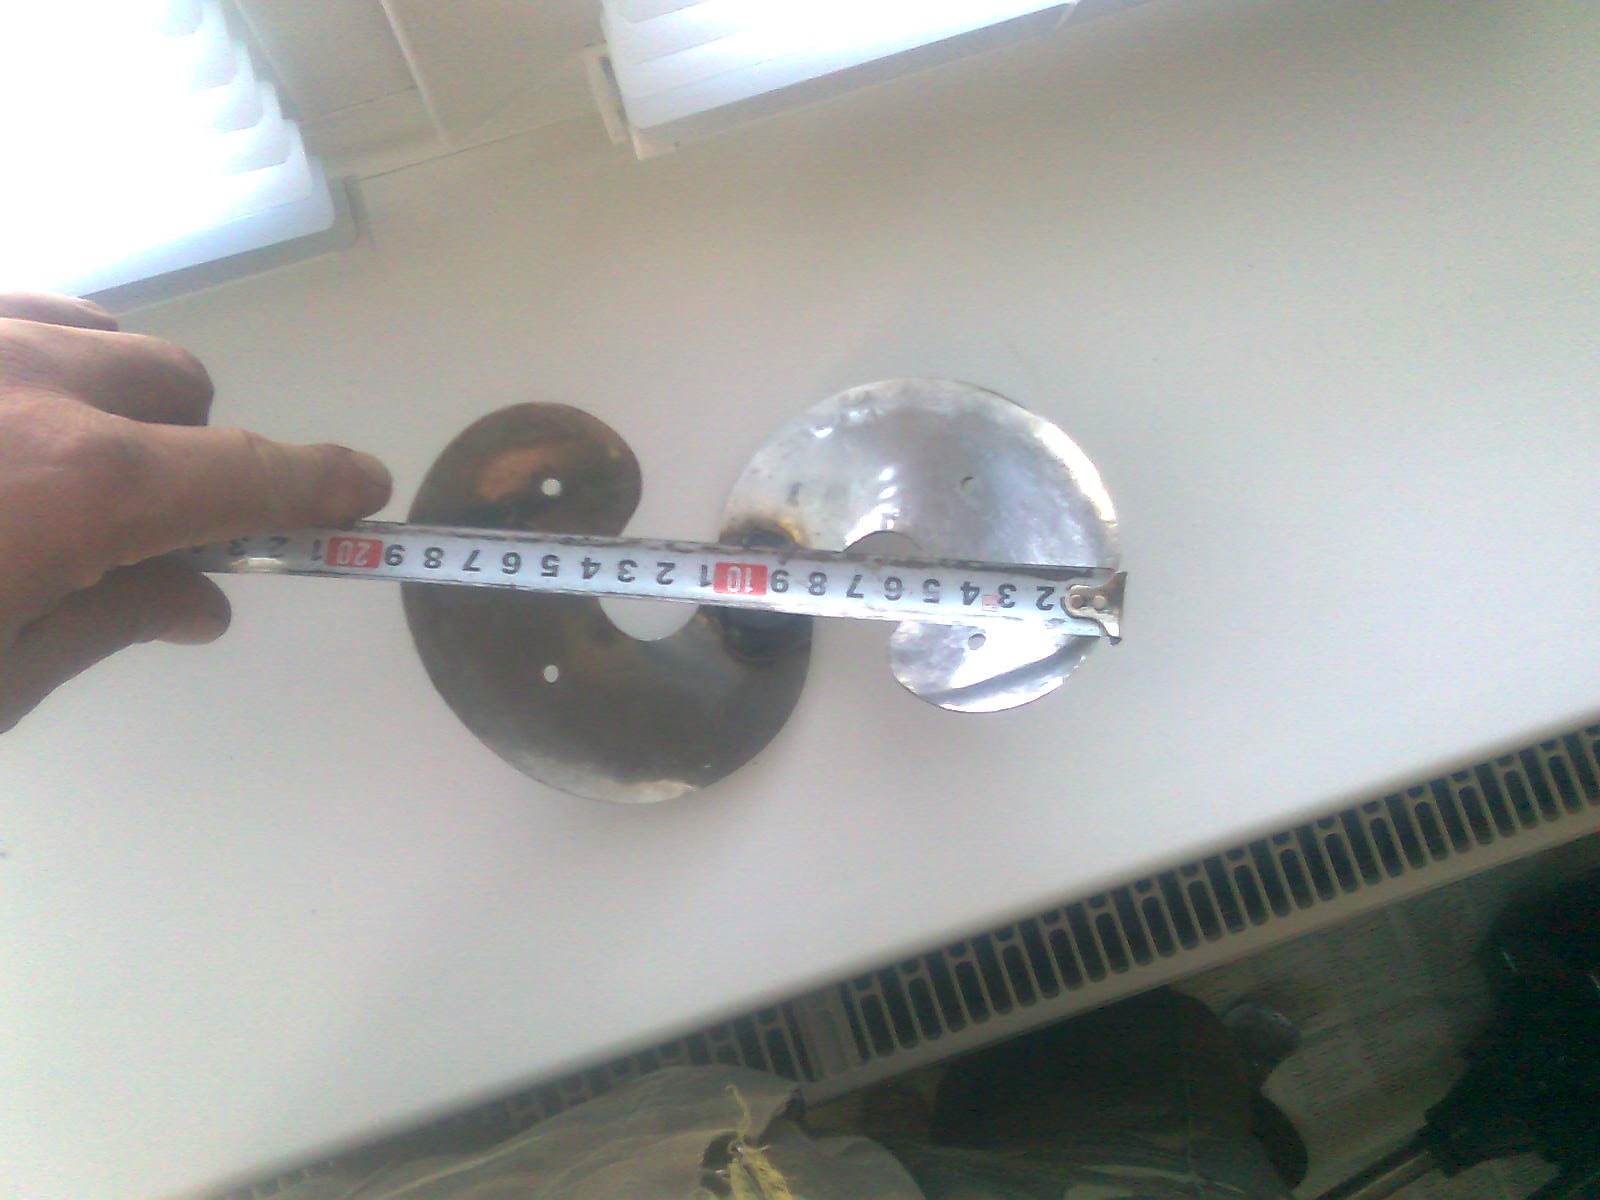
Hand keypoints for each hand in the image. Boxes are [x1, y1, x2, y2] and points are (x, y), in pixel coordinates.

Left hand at [0, 293, 391, 732]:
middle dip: (182, 451)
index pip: (246, 475)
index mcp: (76, 485)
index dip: (316, 484)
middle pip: (178, 386)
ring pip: (98, 334)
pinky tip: (3, 411)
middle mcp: (32, 383)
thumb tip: (196, 603)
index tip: (363, 486)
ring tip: (46, 460)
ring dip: (108, 394)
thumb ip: (106, 624)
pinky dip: (37, 352)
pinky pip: (19, 308)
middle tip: (130, 524)